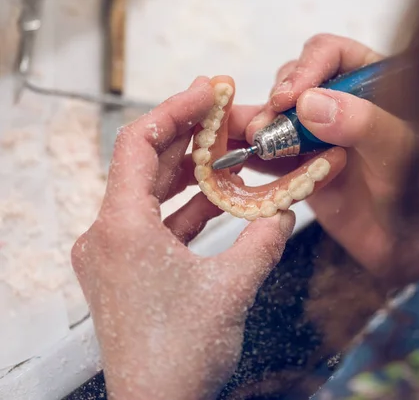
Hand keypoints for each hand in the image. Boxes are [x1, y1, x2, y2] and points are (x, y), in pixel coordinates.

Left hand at [71, 76, 295, 399]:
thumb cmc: (180, 355)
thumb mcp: (234, 288)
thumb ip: (264, 239)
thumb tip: (284, 212)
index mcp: (123, 228)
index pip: (139, 143)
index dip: (175, 109)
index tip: (208, 90)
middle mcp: (108, 235)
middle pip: (147, 164)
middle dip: (190, 137)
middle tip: (226, 115)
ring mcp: (115, 253)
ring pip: (154, 194)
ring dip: (193, 173)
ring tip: (230, 153)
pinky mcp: (127, 270)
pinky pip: (158, 222)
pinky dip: (189, 207)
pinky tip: (221, 199)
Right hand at [236, 34, 418, 279]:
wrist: (413, 248)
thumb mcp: (402, 154)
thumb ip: (365, 125)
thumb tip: (309, 103)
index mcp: (373, 85)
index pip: (333, 55)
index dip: (306, 69)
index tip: (289, 99)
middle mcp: (342, 105)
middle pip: (295, 83)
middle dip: (275, 103)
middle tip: (264, 128)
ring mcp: (319, 137)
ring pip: (275, 119)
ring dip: (255, 127)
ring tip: (240, 141)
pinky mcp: (302, 168)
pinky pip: (269, 157)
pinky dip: (250, 157)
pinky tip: (235, 159)